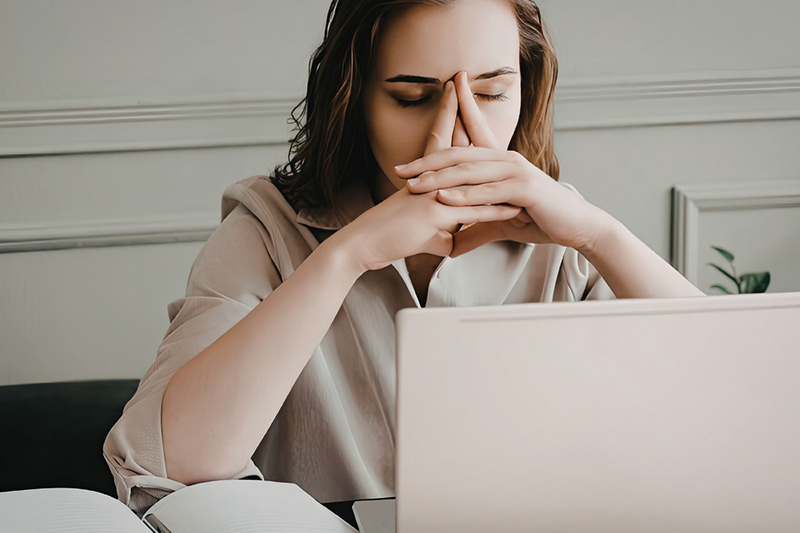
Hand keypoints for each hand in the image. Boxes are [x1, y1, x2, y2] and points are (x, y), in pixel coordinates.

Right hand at [338, 78, 520, 272]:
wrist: (363, 246)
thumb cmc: (387, 238)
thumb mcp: (419, 233)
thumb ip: (440, 232)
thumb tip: (452, 239)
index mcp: (423, 179)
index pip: (437, 142)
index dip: (445, 117)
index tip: (452, 94)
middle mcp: (429, 181)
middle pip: (451, 144)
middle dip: (460, 114)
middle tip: (462, 85)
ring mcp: (432, 195)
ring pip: (469, 177)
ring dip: (493, 166)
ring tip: (513, 152)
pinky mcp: (434, 214)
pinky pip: (471, 213)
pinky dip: (494, 213)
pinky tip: (514, 209)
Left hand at [396, 71, 608, 256]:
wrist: (576, 226)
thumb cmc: (541, 220)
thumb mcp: (500, 223)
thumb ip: (475, 228)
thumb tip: (454, 246)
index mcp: (499, 161)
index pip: (467, 140)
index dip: (443, 130)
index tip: (414, 143)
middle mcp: (505, 159)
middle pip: (458, 156)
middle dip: (426, 162)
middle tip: (399, 170)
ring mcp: (515, 171)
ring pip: (468, 171)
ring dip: (438, 178)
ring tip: (413, 185)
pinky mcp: (524, 187)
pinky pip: (487, 191)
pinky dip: (464, 195)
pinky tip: (444, 198)